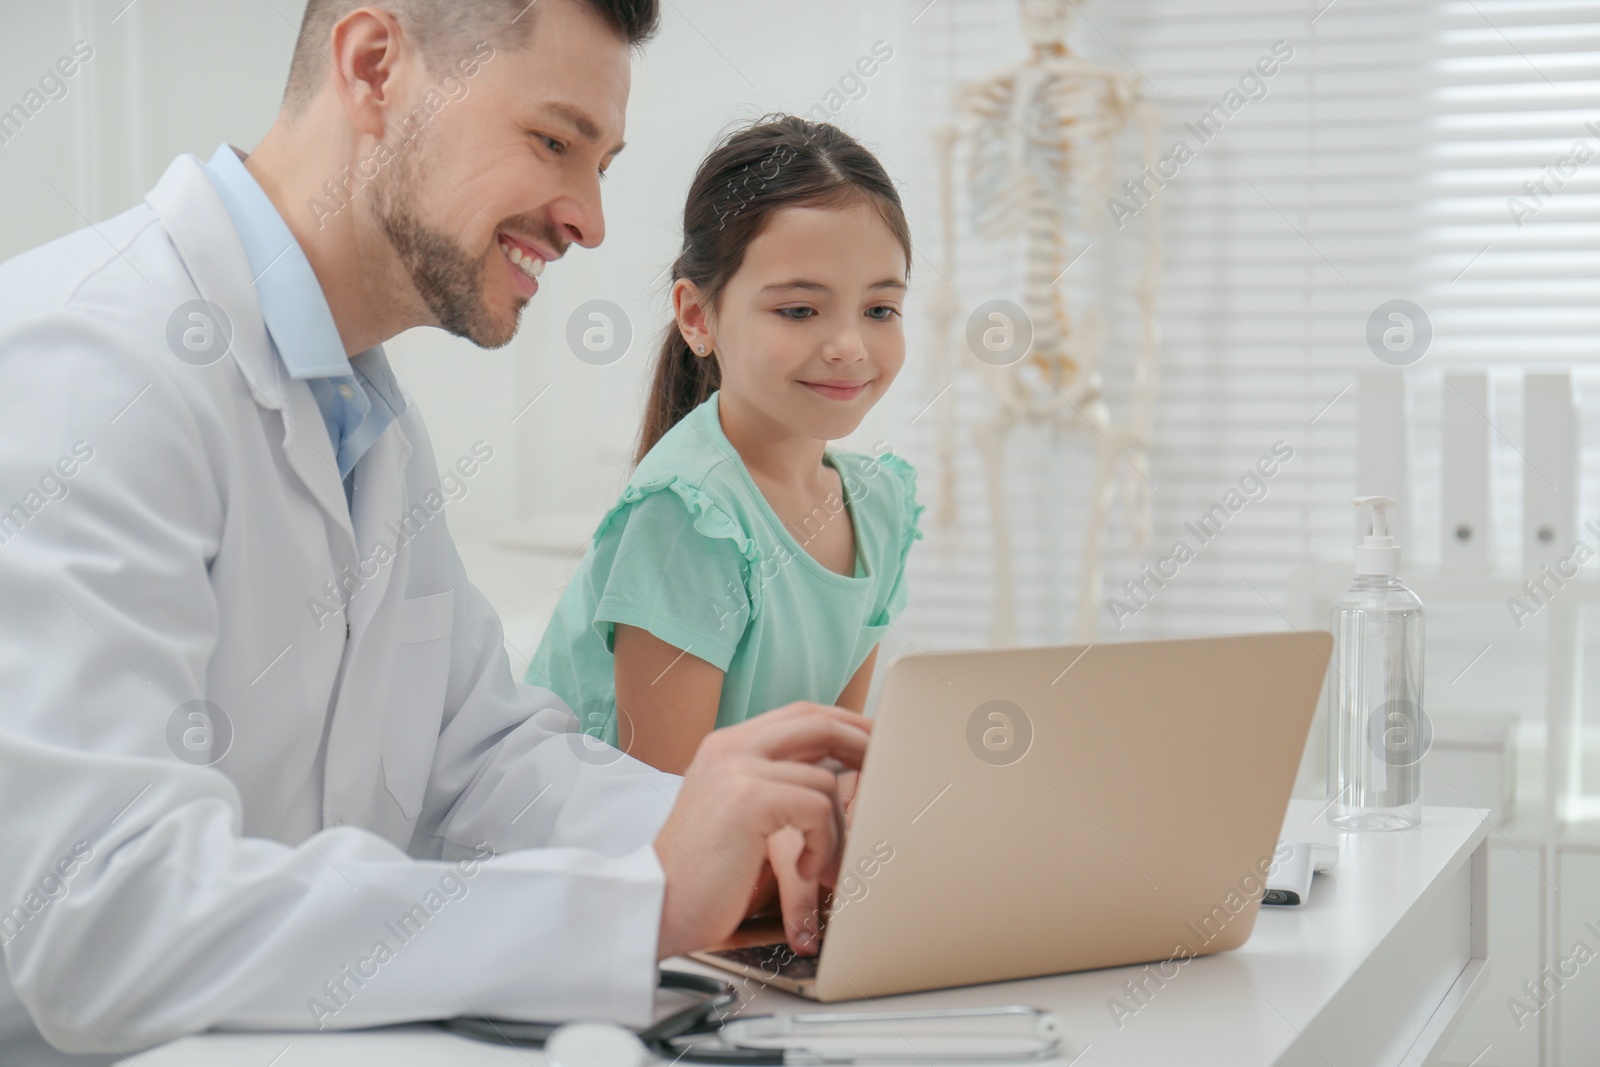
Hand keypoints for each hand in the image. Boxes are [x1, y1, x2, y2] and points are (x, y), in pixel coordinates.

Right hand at [653, 703, 869, 960]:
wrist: (655, 905)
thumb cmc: (699, 873)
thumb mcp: (734, 812)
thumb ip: (772, 783)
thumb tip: (832, 774)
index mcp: (726, 745)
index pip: (800, 713)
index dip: (845, 724)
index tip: (875, 744)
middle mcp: (730, 747)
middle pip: (818, 722)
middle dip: (863, 746)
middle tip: (888, 775)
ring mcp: (738, 768)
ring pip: (825, 780)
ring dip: (839, 830)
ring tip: (823, 865)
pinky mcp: (749, 798)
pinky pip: (818, 808)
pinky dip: (824, 846)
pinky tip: (805, 873)